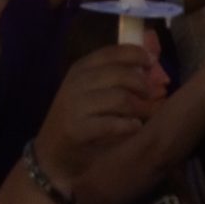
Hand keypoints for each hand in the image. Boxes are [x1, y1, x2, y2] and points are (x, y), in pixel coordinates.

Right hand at [33, 44, 152, 191]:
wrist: (52, 152)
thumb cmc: (79, 117)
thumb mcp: (91, 89)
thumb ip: (115, 75)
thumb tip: (153, 63)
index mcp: (81, 67)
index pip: (113, 52)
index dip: (137, 54)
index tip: (152, 63)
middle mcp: (77, 82)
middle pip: (121, 74)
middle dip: (143, 85)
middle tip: (151, 96)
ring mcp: (75, 105)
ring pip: (120, 98)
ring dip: (140, 108)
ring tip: (144, 115)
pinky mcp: (77, 129)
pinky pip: (112, 123)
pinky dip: (129, 125)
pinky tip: (134, 127)